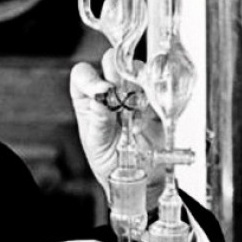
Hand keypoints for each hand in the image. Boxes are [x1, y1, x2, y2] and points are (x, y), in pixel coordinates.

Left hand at [70, 49, 163, 198]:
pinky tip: (149, 117)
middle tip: (123, 97)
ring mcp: (134, 92)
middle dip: (117, 75)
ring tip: (136, 113)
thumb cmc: (112, 162)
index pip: (83, 74)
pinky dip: (155, 96)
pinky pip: (158, 86)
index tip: (102, 91)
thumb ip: (98, 123)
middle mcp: (110, 91)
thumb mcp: (98, 146)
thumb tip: (99, 101)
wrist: (140, 179)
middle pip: (112, 62)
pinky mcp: (155, 100)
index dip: (90, 78)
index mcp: (88, 100)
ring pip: (136, 70)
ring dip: (137, 87)